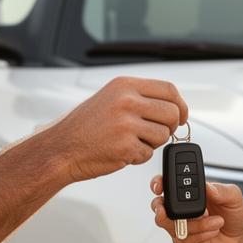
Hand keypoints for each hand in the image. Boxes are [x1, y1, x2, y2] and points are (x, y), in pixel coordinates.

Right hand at [52, 77, 187, 181]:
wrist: (61, 148)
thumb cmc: (85, 126)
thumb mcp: (111, 98)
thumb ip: (139, 97)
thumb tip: (172, 105)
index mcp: (124, 85)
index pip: (169, 89)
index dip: (180, 105)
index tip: (181, 115)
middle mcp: (126, 101)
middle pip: (172, 113)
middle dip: (170, 127)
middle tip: (155, 133)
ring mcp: (126, 124)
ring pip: (164, 135)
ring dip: (152, 143)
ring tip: (130, 141)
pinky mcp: (125, 146)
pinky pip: (149, 153)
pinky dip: (138, 156)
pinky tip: (121, 151)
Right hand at [149, 179, 242, 242]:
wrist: (238, 238)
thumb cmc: (233, 214)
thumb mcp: (234, 197)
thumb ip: (222, 190)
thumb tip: (208, 187)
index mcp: (189, 191)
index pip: (167, 183)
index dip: (158, 183)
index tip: (159, 186)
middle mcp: (181, 208)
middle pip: (158, 205)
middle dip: (159, 207)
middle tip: (165, 209)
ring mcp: (181, 224)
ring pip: (170, 225)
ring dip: (194, 224)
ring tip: (216, 221)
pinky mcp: (184, 241)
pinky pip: (182, 239)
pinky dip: (199, 235)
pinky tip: (212, 231)